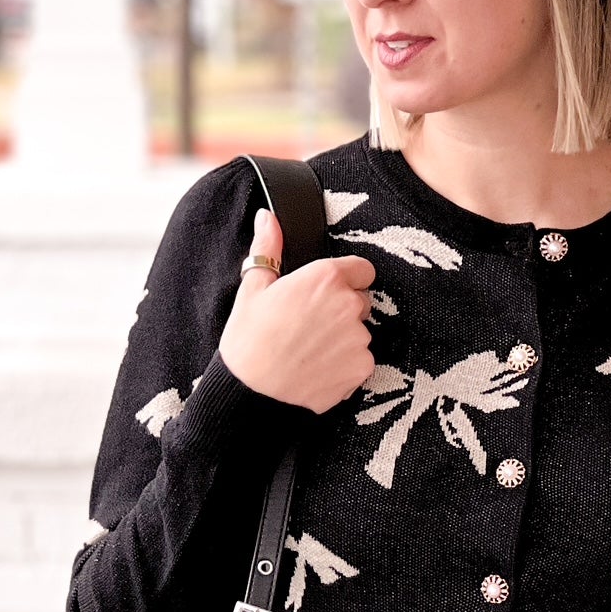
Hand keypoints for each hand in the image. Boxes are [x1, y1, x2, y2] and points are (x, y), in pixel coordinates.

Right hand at [219, 206, 377, 413]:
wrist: (250, 393)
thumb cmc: (248, 339)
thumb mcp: (253, 287)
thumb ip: (269, 248)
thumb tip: (267, 218)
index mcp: (326, 278)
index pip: (362, 269)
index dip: (345, 280)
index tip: (327, 292)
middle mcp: (349, 305)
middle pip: (361, 301)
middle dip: (343, 310)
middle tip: (309, 325)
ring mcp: (359, 339)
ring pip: (360, 334)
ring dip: (343, 340)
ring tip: (309, 351)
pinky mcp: (361, 369)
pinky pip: (360, 361)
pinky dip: (344, 366)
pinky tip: (317, 369)